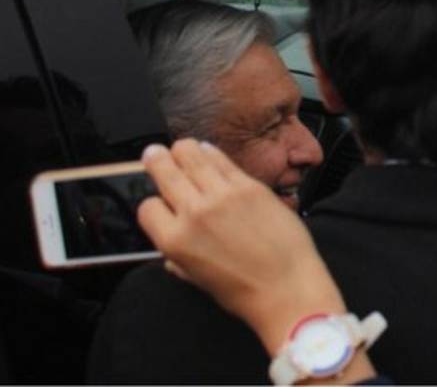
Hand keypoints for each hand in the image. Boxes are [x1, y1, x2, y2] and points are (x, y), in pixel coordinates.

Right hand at [137, 141, 374, 382]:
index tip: (160, 202)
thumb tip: (171, 255)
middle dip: (156, 161)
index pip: (148, 208)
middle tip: (153, 152)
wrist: (286, 286)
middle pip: (165, 173)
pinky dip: (211, 152)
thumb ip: (180, 262)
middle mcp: (193, 213)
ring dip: (182, 149)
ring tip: (179, 146)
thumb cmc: (244, 291)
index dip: (153, 205)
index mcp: (174, 242)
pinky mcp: (249, 185)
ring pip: (192, 157)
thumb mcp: (198, 280)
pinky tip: (207, 149)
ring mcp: (222, 196)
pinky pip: (222, 160)